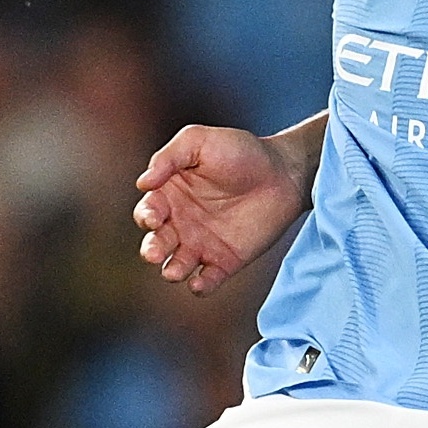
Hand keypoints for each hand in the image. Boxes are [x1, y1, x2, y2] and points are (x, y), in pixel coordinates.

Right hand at [133, 123, 312, 295]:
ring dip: (171, 271)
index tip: (154, 217)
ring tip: (174, 271)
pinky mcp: (225, 262)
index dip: (146, 215)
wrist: (285, 172)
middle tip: (155, 252)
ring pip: (176, 265)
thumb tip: (142, 182)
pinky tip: (199, 284)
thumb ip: (169, 157)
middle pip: (156, 243)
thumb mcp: (200, 141)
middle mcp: (181, 223)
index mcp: (170, 195)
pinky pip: (207, 281)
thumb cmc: (241, 151)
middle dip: (151, 250)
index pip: (148, 211)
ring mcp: (202, 244)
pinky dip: (200, 287)